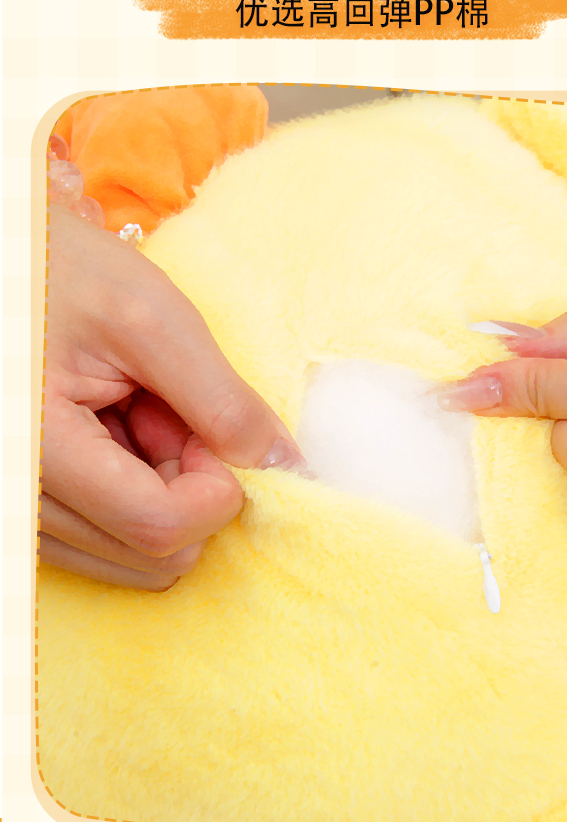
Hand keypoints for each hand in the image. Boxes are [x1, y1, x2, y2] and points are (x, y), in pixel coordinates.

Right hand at [43, 205, 304, 589]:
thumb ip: (221, 400)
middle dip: (191, 485)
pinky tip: (124, 431)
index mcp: (39, 448)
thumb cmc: (65, 273)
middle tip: (174, 411)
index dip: (215, 490)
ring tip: (141, 413)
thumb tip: (283, 464)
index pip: (158, 526)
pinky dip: (139, 491)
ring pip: (138, 555)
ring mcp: (27, 510)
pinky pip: (112, 540)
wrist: (9, 267)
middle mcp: (22, 496)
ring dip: (165, 488)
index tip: (214, 432)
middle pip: (153, 551)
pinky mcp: (38, 509)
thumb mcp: (152, 319)